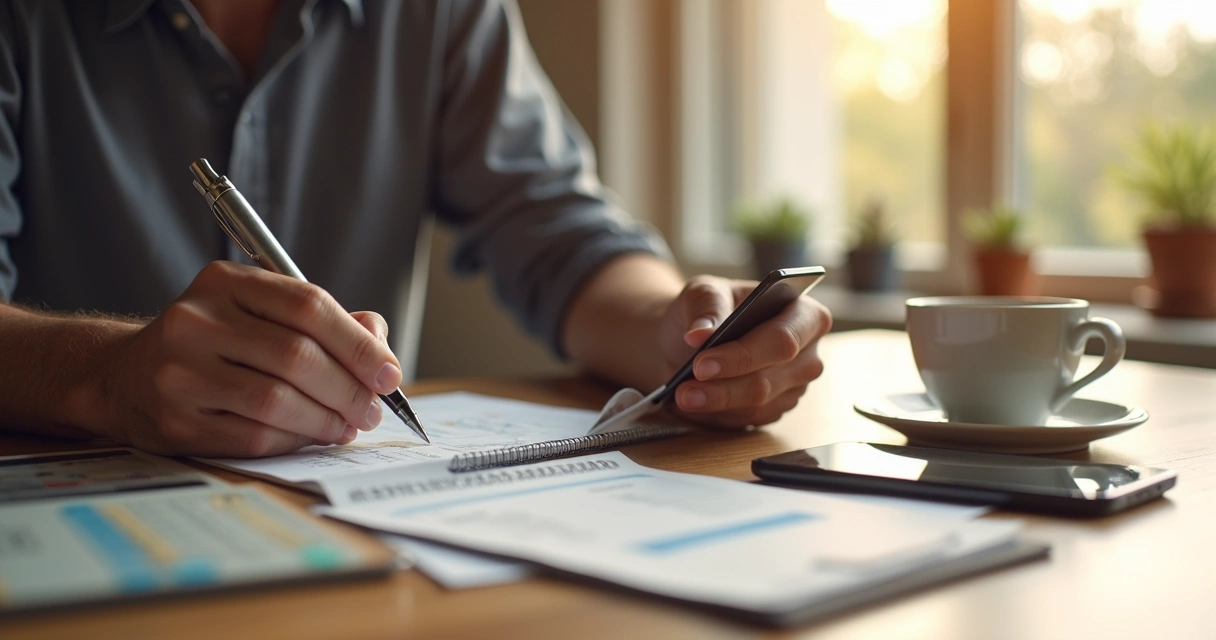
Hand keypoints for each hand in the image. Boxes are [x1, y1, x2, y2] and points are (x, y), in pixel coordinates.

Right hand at [105, 261, 400, 456]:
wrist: (126, 377)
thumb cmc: (215, 343)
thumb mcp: (261, 312)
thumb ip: (325, 322)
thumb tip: (380, 347)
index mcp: (224, 283)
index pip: (308, 306)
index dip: (358, 343)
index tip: (388, 373)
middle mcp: (196, 322)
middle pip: (297, 357)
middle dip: (349, 389)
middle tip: (372, 409)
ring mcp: (180, 373)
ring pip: (277, 402)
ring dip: (326, 420)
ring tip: (348, 426)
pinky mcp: (176, 422)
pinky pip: (254, 436)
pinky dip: (295, 440)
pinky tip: (312, 436)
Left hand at [658, 275, 831, 427]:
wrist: (693, 338)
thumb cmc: (709, 308)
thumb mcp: (704, 291)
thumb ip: (706, 306)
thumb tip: (699, 334)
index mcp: (804, 313)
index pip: (782, 339)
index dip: (744, 354)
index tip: (702, 363)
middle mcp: (808, 353)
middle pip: (769, 379)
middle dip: (723, 387)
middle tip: (684, 390)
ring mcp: (795, 385)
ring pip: (756, 404)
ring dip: (715, 403)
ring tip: (681, 397)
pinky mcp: (777, 408)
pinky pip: (748, 419)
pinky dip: (718, 413)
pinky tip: (696, 404)